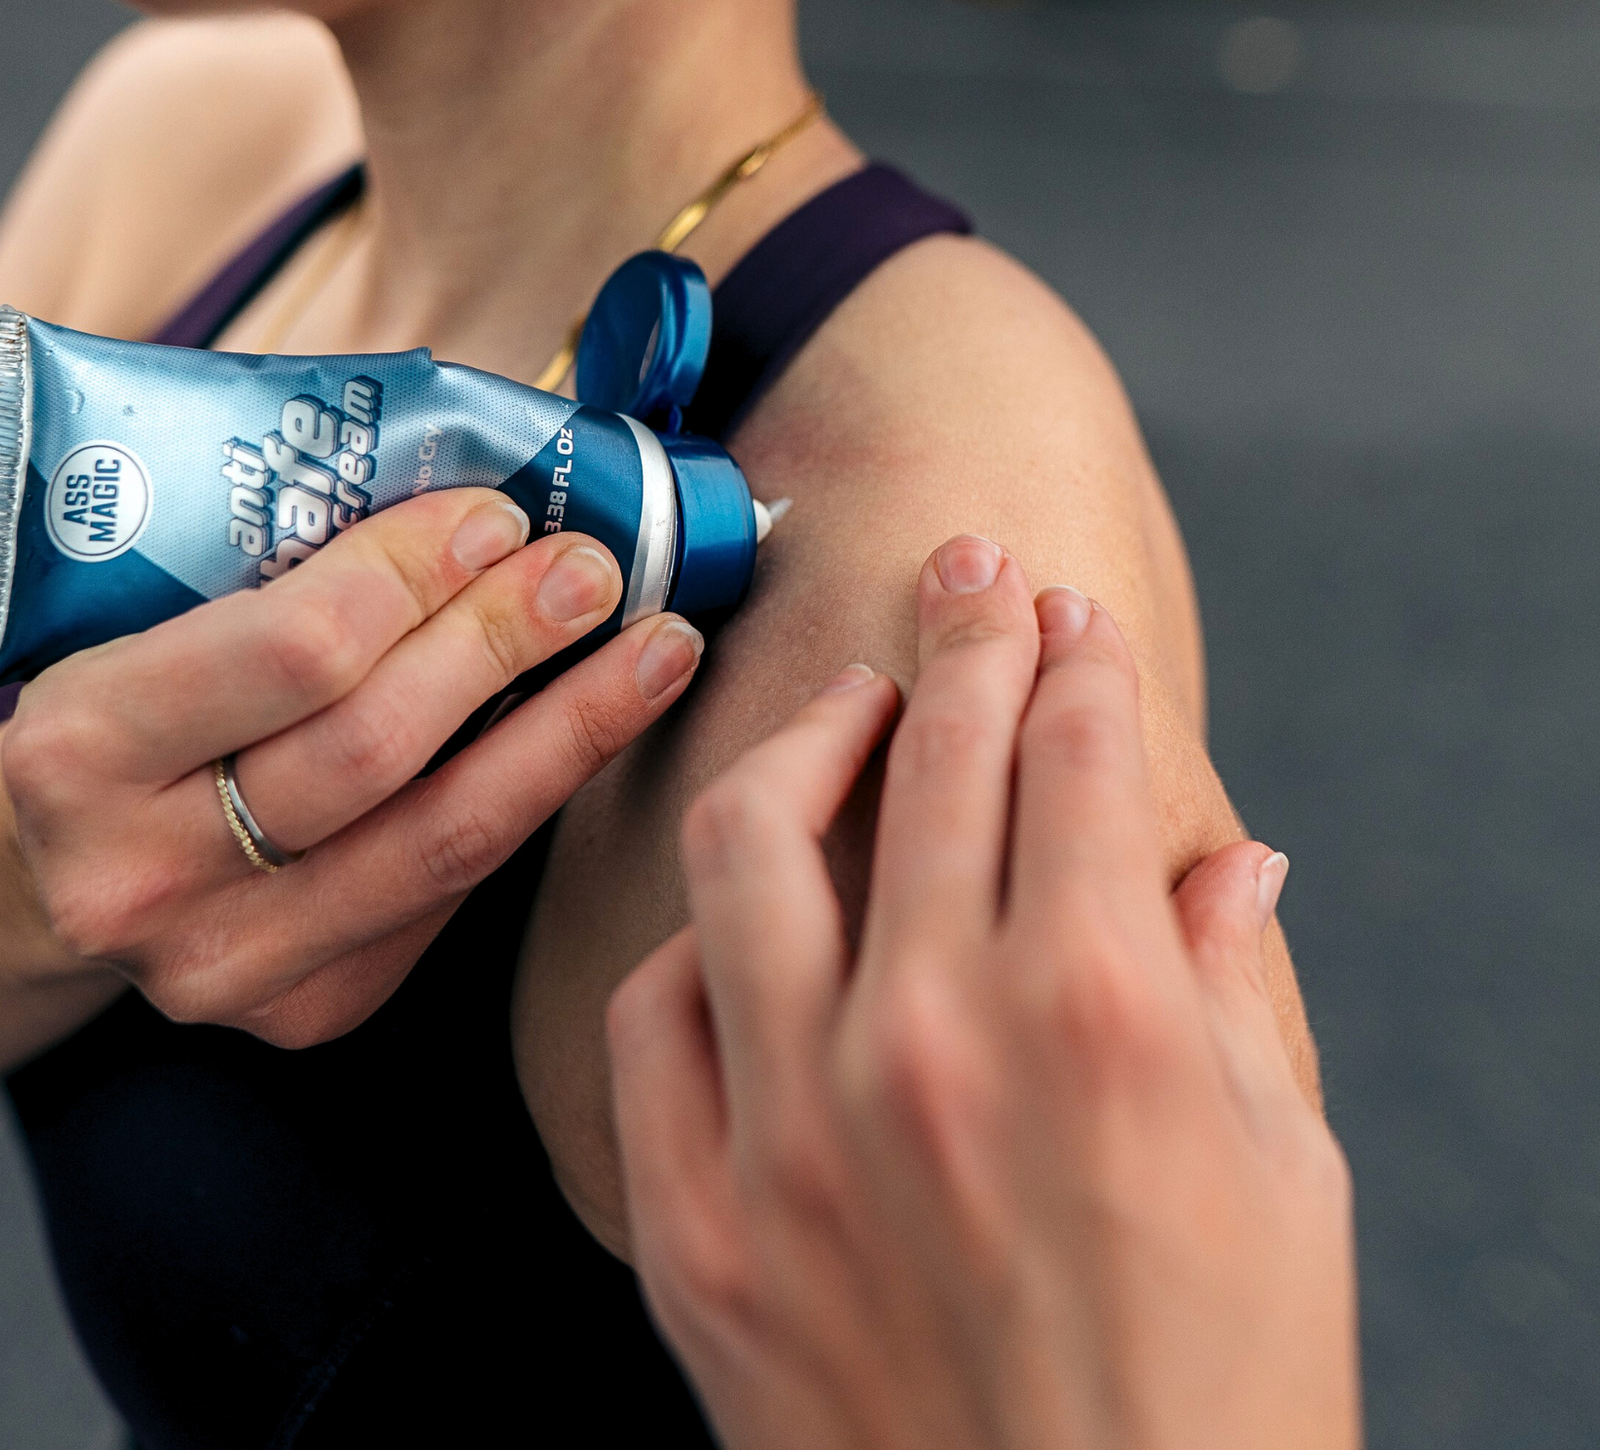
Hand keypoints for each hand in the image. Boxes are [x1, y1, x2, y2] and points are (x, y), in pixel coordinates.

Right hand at [5, 487, 702, 1044]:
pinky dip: (525, 798)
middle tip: (593, 568)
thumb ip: (271, 561)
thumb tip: (475, 492)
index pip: (295, 648)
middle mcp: (135, 877)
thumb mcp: (138, 616)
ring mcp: (220, 965)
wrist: (56, 869)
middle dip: (506, 639)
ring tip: (655, 650)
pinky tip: (583, 732)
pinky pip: (448, 895)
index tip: (498, 512)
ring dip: (569, 731)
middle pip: (380, 747)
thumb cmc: (123, 702)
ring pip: (443, 840)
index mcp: (76, 747)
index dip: (417, 571)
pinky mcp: (301, 1012)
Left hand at [609, 537, 1359, 1449]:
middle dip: (960, 637)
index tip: (1066, 616)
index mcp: (1098, 1013)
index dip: (1074, 660)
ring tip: (846, 703)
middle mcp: (933, 1040)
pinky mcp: (696, 1223)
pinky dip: (703, 940)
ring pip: (753, 838)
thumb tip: (1224, 861)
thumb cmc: (1224, 1399)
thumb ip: (1229, 988)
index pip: (1075, 755)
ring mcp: (792, 1128)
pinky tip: (747, 917)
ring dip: (807, 735)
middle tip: (965, 576)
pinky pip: (656, 1011)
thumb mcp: (1286, 1176)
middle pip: (930, 758)